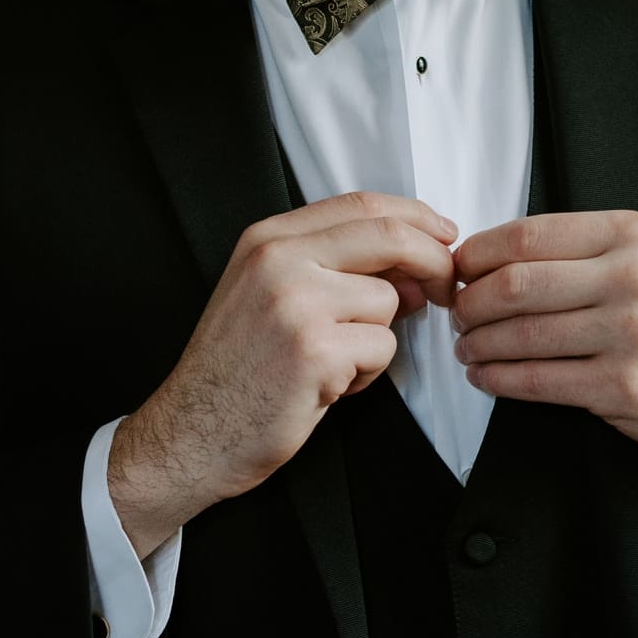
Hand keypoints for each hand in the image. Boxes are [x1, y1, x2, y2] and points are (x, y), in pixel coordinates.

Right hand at [109, 190, 459, 555]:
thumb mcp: (274, 296)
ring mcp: (295, 303)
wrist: (191, 432)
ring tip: (333, 362)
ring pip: (389, 302)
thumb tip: (414, 267)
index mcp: (268, 239)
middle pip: (388, 237)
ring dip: (376, 339)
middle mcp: (278, 260)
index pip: (361, 204)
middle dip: (433, 262)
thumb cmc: (237, 370)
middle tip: (445, 290)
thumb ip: (337, 269)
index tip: (444, 234)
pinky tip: (326, 386)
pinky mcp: (314, 350)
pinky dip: (365, 374)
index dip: (415, 216)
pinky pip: (380, 348)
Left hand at [449, 209, 637, 461]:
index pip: (528, 235)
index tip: (459, 269)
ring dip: (478, 344)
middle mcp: (631, 277)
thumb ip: (582, 251)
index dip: (478, 253)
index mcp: (631, 235)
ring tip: (467, 347)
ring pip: (521, 334)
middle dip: (470, 302)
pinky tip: (487, 376)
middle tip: (458, 313)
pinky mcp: (622, 385)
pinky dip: (499, 379)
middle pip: (515, 284)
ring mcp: (629, 333)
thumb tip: (494, 257)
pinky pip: (538, 380)